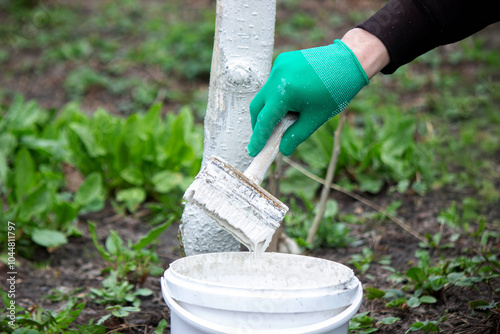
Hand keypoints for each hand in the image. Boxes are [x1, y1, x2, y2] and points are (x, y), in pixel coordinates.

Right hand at [247, 30, 387, 156]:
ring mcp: (278, 66)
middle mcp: (276, 76)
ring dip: (269, 109)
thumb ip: (295, 136)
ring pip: (265, 94)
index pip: (264, 120)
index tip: (253, 151)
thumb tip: (282, 150)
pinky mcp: (282, 61)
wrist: (349, 61)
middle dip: (258, 124)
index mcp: (284, 91)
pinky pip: (273, 83)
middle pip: (257, 106)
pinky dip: (277, 95)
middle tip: (264, 138)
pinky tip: (293, 100)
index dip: (258, 138)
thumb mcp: (315, 118)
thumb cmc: (335, 90)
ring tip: (285, 118)